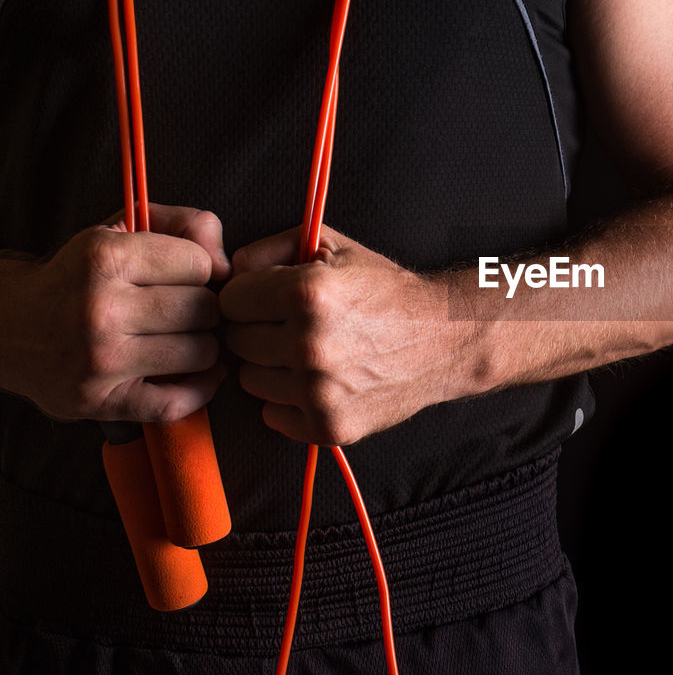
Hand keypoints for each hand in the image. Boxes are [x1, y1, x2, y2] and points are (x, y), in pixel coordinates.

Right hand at [0, 205, 229, 421]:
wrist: (8, 326)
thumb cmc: (77, 277)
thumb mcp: (121, 231)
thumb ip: (185, 225)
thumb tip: (226, 262)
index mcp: (103, 259)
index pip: (199, 264)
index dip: (202, 270)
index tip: (186, 277)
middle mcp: (99, 309)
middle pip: (204, 310)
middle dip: (204, 309)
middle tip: (184, 311)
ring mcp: (99, 360)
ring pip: (201, 353)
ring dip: (202, 347)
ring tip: (181, 339)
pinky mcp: (100, 401)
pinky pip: (178, 403)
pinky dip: (198, 390)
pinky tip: (192, 374)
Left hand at [219, 226, 476, 445]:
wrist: (444, 340)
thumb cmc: (385, 292)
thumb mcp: (333, 247)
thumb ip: (269, 249)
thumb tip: (226, 273)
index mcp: (308, 294)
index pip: (230, 300)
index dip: (250, 295)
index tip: (271, 299)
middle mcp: (310, 345)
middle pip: (236, 341)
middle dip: (258, 330)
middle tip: (292, 326)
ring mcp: (319, 392)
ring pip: (250, 380)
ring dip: (271, 367)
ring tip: (308, 353)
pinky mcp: (329, 427)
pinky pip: (272, 416)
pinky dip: (288, 402)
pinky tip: (317, 382)